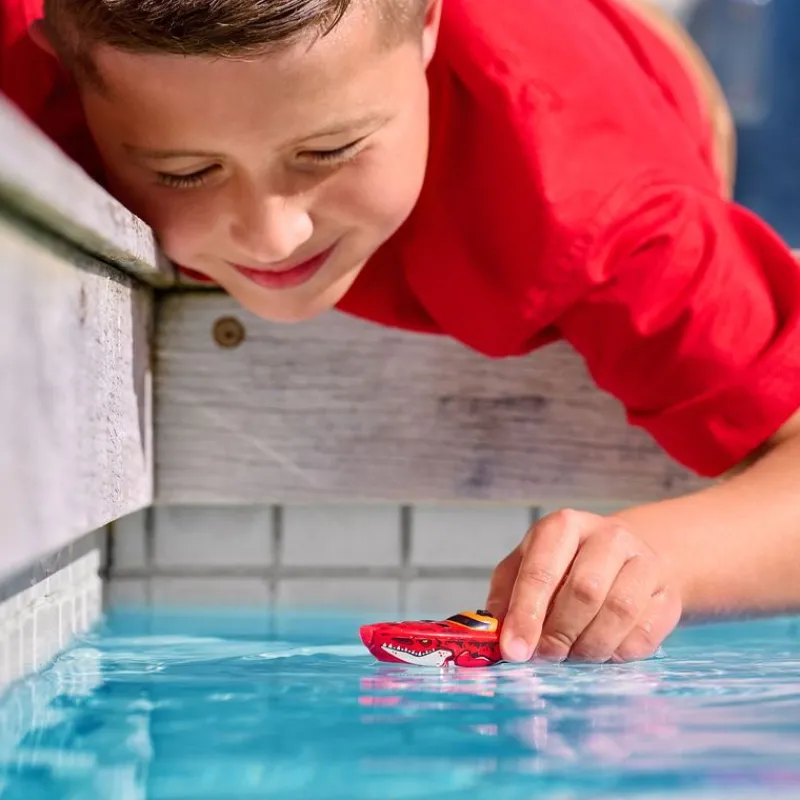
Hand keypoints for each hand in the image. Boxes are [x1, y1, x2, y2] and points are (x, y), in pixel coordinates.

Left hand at [486, 509, 681, 662]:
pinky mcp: (667, 593)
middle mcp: (607, 535)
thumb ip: (506, 599)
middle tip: (545, 657)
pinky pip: (645, 633)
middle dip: (559, 633)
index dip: (526, 614)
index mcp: (563, 526)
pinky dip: (618, 653)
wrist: (625, 560)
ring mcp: (643, 561)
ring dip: (589, 646)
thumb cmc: (564, 568)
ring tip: (572, 656)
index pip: (541, 570)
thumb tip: (495, 635)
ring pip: (618, 611)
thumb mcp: (525, 569)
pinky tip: (603, 654)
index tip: (514, 650)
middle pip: (584, 591)